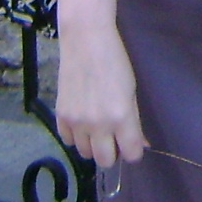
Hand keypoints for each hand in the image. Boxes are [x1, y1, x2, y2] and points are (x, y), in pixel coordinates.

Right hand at [51, 21, 147, 167]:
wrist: (86, 41)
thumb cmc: (115, 62)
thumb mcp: (131, 91)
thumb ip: (135, 122)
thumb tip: (140, 145)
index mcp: (121, 117)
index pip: (131, 155)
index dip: (133, 151)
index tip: (132, 143)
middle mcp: (98, 124)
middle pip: (105, 161)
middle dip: (113, 152)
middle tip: (114, 137)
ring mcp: (77, 122)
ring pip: (85, 153)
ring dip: (93, 145)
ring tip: (97, 127)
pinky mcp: (61, 116)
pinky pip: (68, 141)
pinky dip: (76, 136)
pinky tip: (81, 121)